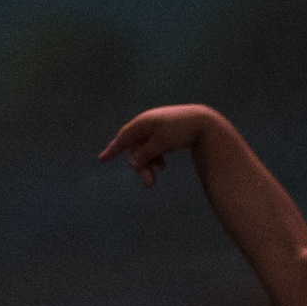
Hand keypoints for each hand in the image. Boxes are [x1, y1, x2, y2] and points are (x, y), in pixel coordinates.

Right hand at [98, 105, 216, 185]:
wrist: (204, 121)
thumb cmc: (180, 131)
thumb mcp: (161, 143)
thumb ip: (145, 154)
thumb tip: (131, 164)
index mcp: (143, 122)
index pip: (123, 138)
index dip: (113, 149)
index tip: (102, 160)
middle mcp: (147, 123)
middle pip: (135, 147)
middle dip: (140, 166)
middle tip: (148, 184)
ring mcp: (156, 126)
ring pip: (145, 149)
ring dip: (148, 164)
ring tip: (155, 178)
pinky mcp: (165, 130)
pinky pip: (154, 146)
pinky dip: (156, 156)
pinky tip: (162, 167)